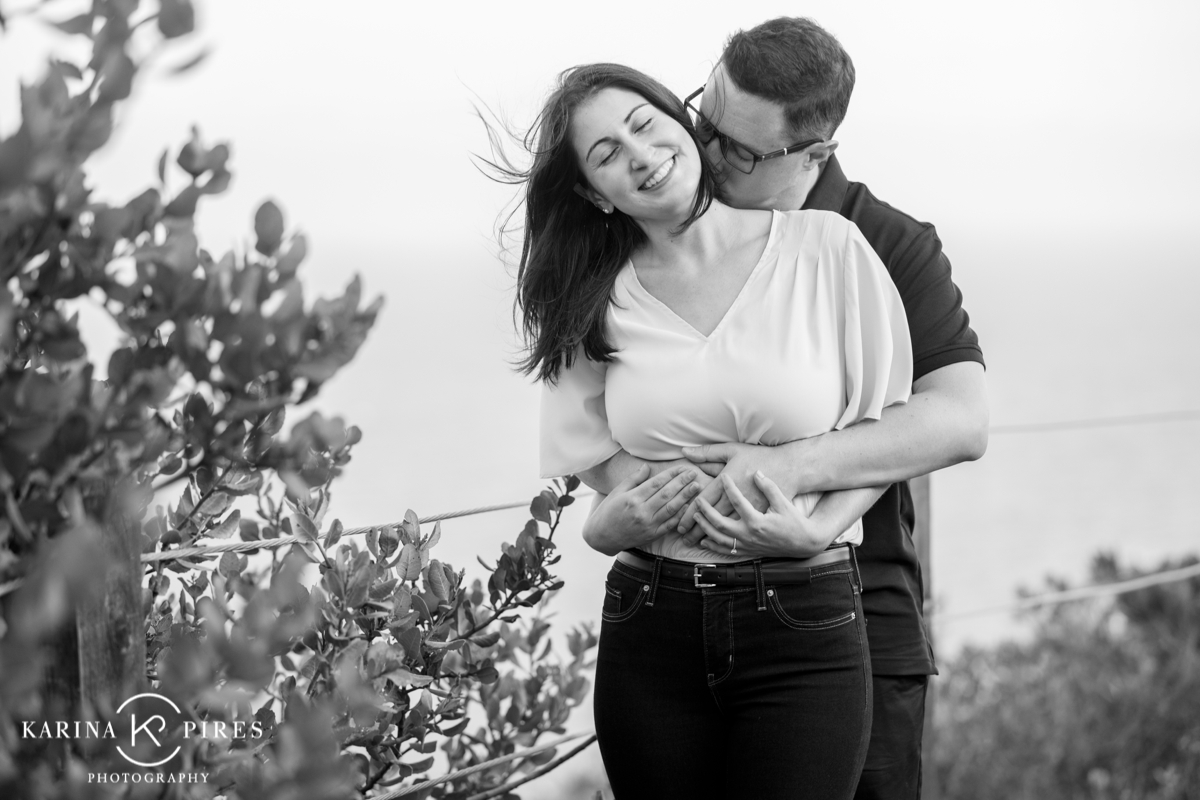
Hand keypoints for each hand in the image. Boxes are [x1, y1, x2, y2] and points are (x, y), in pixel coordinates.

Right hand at [581, 464, 706, 554]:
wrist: (601, 537)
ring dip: (685, 497)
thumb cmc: (608, 511)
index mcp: (632, 499)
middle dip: (682, 483)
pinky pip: (670, 524)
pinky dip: (680, 515)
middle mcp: (642, 512)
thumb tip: (647, 466)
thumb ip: (633, 479)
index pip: (656, 483)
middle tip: (693, 473)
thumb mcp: (617, 492)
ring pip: (671, 508)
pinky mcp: (652, 535)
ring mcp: (648, 525)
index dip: (671, 474)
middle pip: (666, 494)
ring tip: (696, 487)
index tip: (682, 467)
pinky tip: (689, 506)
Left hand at [677, 442, 794, 535]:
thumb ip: (712, 454)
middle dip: (698, 521)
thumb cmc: (768, 463)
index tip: (691, 499)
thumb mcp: (740, 454)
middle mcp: (749, 517)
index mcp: (744, 494)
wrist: (797, 480)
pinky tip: (706, 541)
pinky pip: (735, 544)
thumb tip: (688, 452)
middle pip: (717, 519)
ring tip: (691, 529)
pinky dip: (718, 544)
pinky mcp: (757, 538)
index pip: (716, 498)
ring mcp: (753, 531)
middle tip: (682, 521)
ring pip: (723, 535)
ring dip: (705, 532)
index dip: (701, 500)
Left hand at [692, 472, 833, 558]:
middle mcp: (750, 534)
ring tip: (696, 518)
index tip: (723, 476)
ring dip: (706, 529)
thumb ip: (768, 486)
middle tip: (697, 501)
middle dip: (706, 513)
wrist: (804, 541)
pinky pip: (727, 550)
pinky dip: (714, 546)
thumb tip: (756, 473)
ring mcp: (748, 544)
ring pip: (720, 538)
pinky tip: (704, 540)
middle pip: (720, 523)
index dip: (729, 487)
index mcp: (757, 520)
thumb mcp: (783, 500)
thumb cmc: (794, 518)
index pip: (737, 501)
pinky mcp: (749, 551)